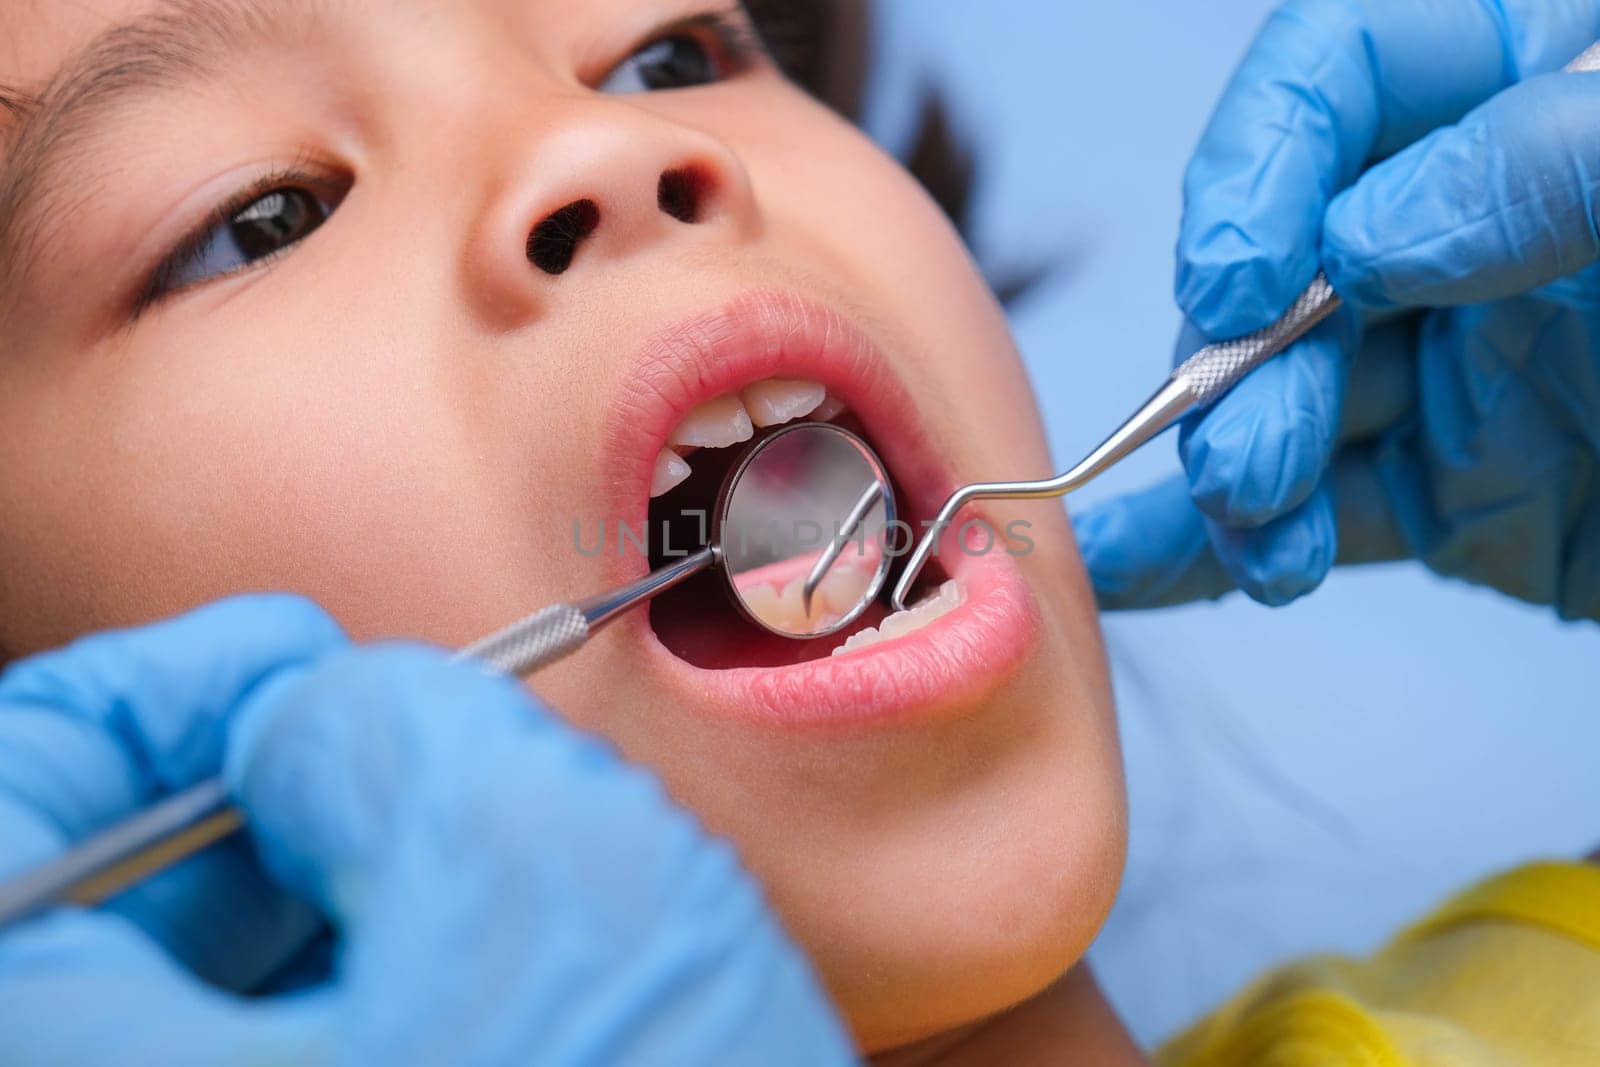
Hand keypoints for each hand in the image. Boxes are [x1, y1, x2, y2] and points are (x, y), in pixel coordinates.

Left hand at [0, 595, 853, 1064]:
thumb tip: (308, 722)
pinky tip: (439, 975)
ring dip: (272, 900)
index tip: (275, 656)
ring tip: (426, 857)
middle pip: (61, 924)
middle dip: (217, 797)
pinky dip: (320, 1002)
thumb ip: (388, 726)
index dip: (134, 698)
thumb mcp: (554, 876)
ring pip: (154, 1012)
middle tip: (362, 741)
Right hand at [1075, 0, 1599, 619]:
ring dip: (1233, 477)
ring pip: (1287, 402)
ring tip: (1258, 544)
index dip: (1256, 174)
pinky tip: (1148, 572)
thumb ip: (1551, 163)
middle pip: (1284, 261)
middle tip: (1252, 459)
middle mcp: (1470, 217)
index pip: (1335, 80)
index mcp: (1528, 81)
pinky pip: (1329, 511)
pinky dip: (1230, 548)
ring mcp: (1458, 358)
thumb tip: (1372, 237)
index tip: (1240, 281)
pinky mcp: (1465, 486)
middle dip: (1241, 363)